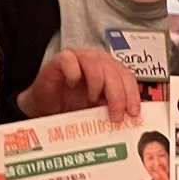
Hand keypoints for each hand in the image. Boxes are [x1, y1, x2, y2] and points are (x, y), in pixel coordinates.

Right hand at [17, 47, 140, 122]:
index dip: (132, 95)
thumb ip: (113, 111)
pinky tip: (72, 85)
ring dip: (97, 83)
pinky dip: (73, 72)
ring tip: (92, 100)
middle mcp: (97, 62)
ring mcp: (78, 58)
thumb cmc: (71, 109)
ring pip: (95, 62)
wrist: (45, 110)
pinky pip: (69, 60)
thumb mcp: (97, 113)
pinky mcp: (59, 60)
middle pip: (114, 71)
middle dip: (118, 95)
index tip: (133, 113)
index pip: (127, 77)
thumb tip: (130, 121)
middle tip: (115, 116)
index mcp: (110, 72)